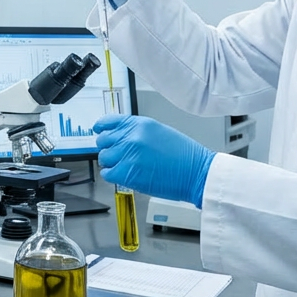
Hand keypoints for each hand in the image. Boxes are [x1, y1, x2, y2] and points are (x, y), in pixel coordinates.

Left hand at [93, 115, 214, 207]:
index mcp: (140, 124)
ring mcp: (127, 154)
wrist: (197, 173)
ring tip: (126, 166)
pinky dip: (113, 175)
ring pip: (104, 157)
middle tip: (118, 155)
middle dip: (109, 148)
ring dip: (112, 163)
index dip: (101, 128)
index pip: (108, 122)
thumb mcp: (159, 132)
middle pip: (103, 141)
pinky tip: (124, 175)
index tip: (98, 130)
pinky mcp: (126, 172)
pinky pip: (107, 173)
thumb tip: (120, 136)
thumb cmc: (184, 156)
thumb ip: (137, 132)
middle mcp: (131, 137)